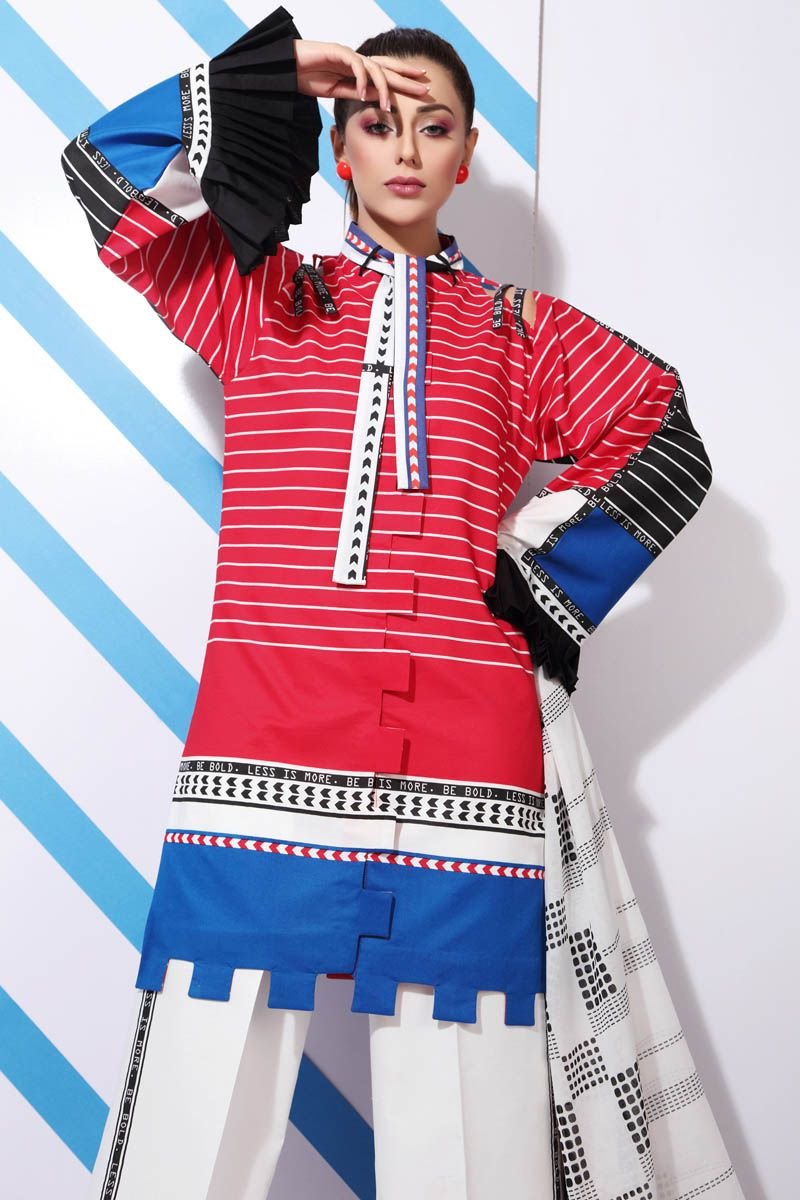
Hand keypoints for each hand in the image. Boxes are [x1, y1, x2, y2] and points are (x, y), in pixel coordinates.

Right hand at [293, 40, 430, 110]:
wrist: (286, 68)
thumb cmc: (308, 78)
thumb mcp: (338, 91)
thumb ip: (358, 93)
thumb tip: (380, 99)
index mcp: (358, 70)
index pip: (387, 73)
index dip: (405, 79)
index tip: (422, 87)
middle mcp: (357, 60)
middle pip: (388, 67)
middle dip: (407, 77)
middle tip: (425, 86)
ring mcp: (348, 55)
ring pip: (375, 68)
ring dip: (383, 88)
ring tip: (389, 107)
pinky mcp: (337, 51)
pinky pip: (355, 65)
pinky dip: (361, 80)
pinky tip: (363, 94)